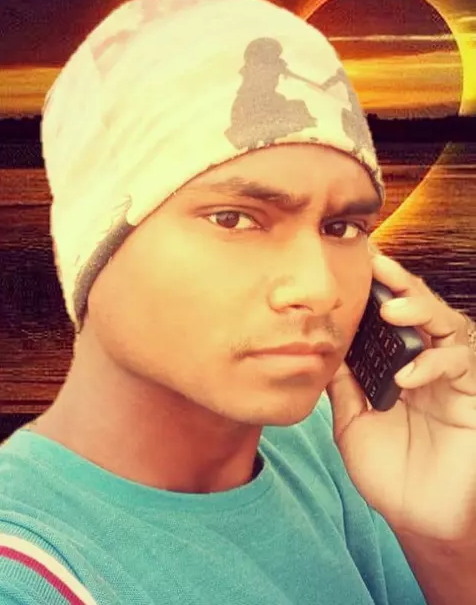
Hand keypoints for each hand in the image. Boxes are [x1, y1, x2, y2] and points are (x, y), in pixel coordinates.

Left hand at [326, 253, 475, 542]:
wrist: (417, 518)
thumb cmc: (386, 471)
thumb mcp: (352, 423)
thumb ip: (343, 385)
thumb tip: (323, 347)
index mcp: (395, 365)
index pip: (388, 320)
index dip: (375, 291)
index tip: (353, 266)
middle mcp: (424, 362)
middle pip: (420, 310)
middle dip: (401, 284)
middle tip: (378, 266)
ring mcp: (451, 377)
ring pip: (447, 325)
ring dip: (421, 310)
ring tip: (393, 308)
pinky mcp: (472, 394)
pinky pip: (461, 363)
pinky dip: (434, 363)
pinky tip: (407, 377)